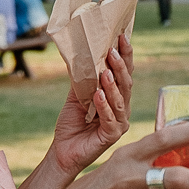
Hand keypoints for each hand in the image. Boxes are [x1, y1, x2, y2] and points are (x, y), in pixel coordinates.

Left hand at [44, 34, 132, 174]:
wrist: (62, 151)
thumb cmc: (71, 124)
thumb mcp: (76, 96)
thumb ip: (83, 79)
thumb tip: (83, 54)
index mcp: (116, 98)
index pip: (124, 73)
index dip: (125, 55)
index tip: (122, 36)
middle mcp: (122, 109)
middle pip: (126, 83)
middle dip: (121, 65)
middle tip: (113, 49)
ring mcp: (120, 123)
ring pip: (120, 100)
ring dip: (112, 84)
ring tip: (105, 70)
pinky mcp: (112, 136)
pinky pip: (110, 118)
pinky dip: (104, 106)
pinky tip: (98, 95)